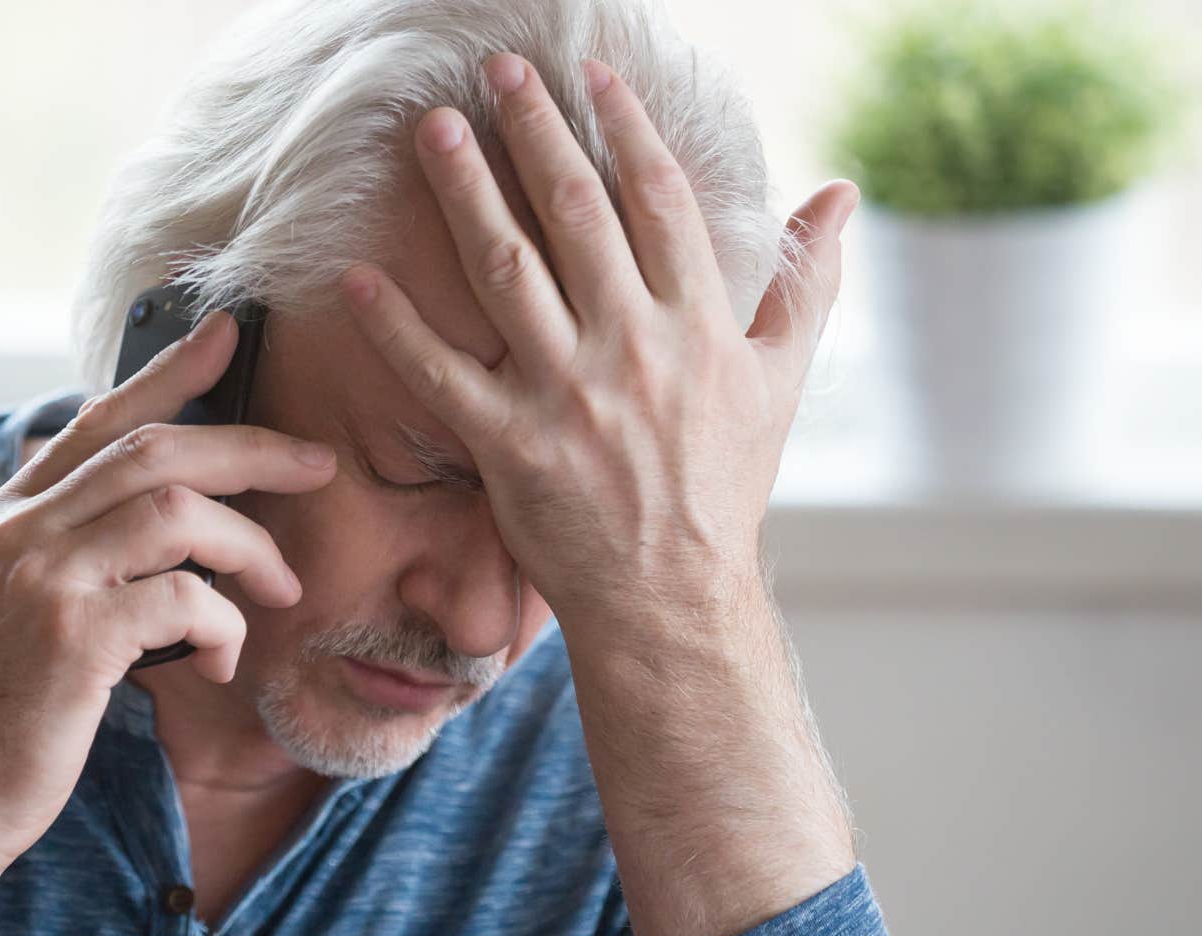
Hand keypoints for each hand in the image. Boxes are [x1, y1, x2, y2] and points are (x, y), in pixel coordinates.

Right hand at [0, 310, 337, 864]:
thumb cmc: (4, 713)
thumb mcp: (21, 610)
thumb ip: (72, 552)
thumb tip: (157, 513)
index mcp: (7, 516)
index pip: (99, 420)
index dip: (169, 372)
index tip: (228, 334)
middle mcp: (17, 530)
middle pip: (155, 449)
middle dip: (251, 447)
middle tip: (318, 464)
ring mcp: (40, 577)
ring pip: (177, 509)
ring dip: (251, 545)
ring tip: (281, 589)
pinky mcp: (72, 634)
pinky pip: (184, 597)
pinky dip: (224, 626)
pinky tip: (221, 664)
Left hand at [339, 53, 857, 622]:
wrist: (674, 597)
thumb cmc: (726, 487)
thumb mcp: (781, 382)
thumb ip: (807, 282)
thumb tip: (839, 196)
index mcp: (699, 326)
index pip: (656, 200)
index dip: (622, 128)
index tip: (590, 75)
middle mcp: (633, 348)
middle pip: (573, 214)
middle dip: (533, 131)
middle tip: (495, 71)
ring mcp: (567, 396)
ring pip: (506, 271)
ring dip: (465, 193)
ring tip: (433, 130)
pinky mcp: (509, 447)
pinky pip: (441, 375)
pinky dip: (398, 325)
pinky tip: (361, 276)